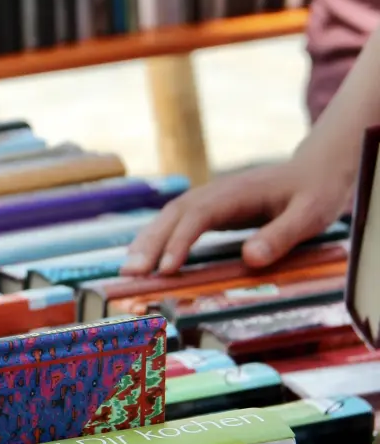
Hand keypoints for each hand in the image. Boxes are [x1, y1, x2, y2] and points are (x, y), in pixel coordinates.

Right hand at [121, 162, 353, 274]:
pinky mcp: (208, 209)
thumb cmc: (316, 192)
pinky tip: (145, 259)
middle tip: (131, 273)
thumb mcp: (311, 215)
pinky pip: (175, 223)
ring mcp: (208, 199)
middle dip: (149, 244)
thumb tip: (250, 258)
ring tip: (128, 270)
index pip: (198, 216)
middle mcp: (215, 192)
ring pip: (168, 218)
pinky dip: (156, 240)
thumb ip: (282, 235)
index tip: (167, 269)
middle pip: (173, 215)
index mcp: (237, 193)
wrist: (315, 170)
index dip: (179, 242)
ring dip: (146, 243)